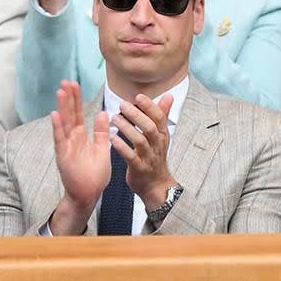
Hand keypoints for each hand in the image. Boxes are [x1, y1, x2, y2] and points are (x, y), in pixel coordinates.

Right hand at [49, 81, 111, 235]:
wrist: (90, 194)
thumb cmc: (94, 173)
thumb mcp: (101, 148)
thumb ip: (100, 131)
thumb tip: (102, 113)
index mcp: (81, 137)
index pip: (77, 114)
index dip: (76, 99)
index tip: (75, 83)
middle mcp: (71, 139)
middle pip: (69, 115)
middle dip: (68, 98)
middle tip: (66, 81)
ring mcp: (66, 147)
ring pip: (63, 124)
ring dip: (61, 108)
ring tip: (61, 91)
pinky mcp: (63, 157)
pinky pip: (60, 140)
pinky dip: (57, 127)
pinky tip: (55, 115)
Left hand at [111, 94, 176, 212]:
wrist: (156, 185)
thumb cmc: (155, 157)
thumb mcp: (161, 136)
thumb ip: (162, 115)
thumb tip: (169, 95)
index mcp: (162, 135)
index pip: (160, 118)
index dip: (150, 106)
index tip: (138, 96)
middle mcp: (157, 145)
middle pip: (150, 128)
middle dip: (137, 115)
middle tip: (122, 104)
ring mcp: (149, 158)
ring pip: (140, 141)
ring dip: (127, 129)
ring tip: (114, 119)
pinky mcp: (139, 169)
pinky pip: (131, 157)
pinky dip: (121, 146)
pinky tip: (111, 138)